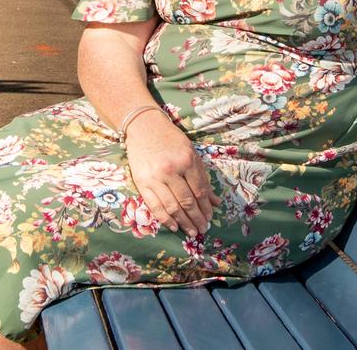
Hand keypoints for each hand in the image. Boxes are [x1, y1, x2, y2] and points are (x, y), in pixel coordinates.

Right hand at [124, 111, 221, 236]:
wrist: (143, 125)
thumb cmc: (170, 138)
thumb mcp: (191, 152)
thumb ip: (202, 177)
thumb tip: (215, 201)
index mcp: (186, 160)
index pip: (199, 191)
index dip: (206, 207)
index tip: (210, 217)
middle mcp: (171, 170)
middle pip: (187, 202)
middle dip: (197, 218)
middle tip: (203, 229)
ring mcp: (155, 177)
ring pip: (172, 207)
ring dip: (183, 222)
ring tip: (191, 232)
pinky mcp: (141, 182)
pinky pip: (155, 206)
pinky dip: (165, 219)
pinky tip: (173, 227)